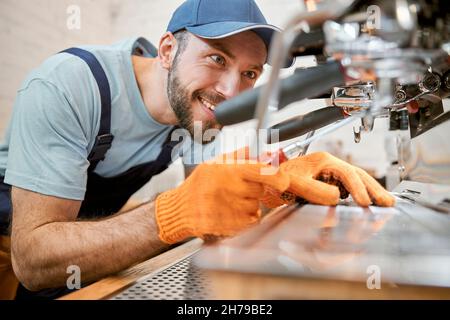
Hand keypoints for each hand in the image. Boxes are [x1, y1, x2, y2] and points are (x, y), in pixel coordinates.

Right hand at [155, 161, 289, 243]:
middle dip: (255, 189)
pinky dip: (245, 218)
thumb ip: (239, 156)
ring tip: (230, 201)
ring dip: (248, 205)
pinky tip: (230, 212)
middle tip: (238, 188)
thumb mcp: (215, 163)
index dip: (278, 176)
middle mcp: (231, 189)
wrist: (181, 208)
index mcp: (230, 171)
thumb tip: (261, 150)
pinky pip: (250, 221)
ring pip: (255, 207)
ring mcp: (230, 209)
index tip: (283, 179)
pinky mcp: (229, 226)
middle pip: (261, 190)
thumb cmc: (198, 184)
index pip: (264, 172)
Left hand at [261, 152, 394, 207]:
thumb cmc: (277, 178)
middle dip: (373, 188)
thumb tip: (337, 198)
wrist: (267, 179)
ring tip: (386, 202)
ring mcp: (330, 172)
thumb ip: (314, 190)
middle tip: (387, 202)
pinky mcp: (328, 181)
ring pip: (355, 179)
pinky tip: (368, 202)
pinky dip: (360, 193)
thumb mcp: (294, 183)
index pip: (346, 173)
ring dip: (370, 191)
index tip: (364, 202)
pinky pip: (349, 186)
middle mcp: (329, 164)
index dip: (357, 188)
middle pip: (357, 174)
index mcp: (322, 160)